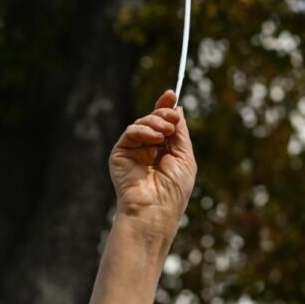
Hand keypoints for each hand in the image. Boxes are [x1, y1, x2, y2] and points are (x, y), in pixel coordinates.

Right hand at [109, 90, 195, 237]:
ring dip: (156, 122)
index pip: (164, 124)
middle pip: (153, 119)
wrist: (155, 210)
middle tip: (173, 118)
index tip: (172, 94)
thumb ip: (180, 133)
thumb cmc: (173, 190)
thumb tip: (178, 108)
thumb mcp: (184, 157)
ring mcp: (133, 151)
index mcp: (165, 151)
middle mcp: (148, 149)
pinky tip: (155, 138)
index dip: (167, 108)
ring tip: (166, 133)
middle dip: (164, 113)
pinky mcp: (120, 153)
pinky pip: (131, 132)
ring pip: (142, 123)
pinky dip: (143, 130)